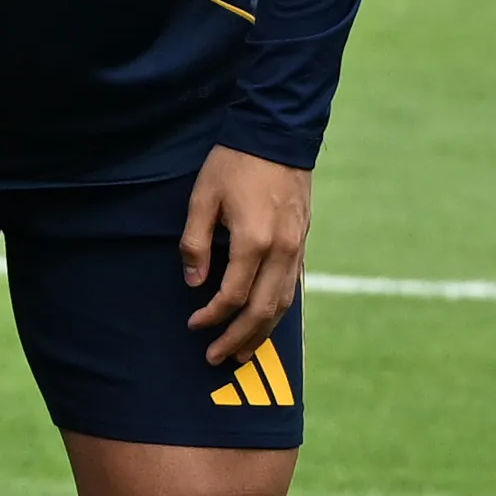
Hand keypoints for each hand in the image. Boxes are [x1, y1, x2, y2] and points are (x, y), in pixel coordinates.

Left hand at [181, 149, 313, 349]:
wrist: (277, 137)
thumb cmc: (233, 164)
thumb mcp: (202, 198)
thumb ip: (196, 243)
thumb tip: (194, 283)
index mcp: (253, 240)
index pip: (233, 295)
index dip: (212, 315)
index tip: (194, 325)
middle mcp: (281, 250)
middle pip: (262, 310)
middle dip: (239, 338)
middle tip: (216, 358)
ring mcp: (296, 249)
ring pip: (282, 304)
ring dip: (262, 333)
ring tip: (241, 353)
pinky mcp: (302, 244)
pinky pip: (290, 288)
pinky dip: (277, 312)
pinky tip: (263, 323)